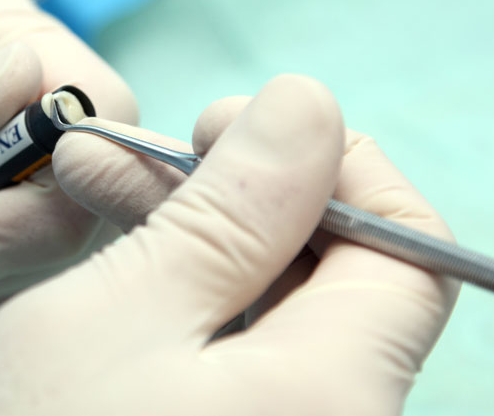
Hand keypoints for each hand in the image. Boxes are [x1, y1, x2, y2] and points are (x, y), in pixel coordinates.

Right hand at [0, 75, 458, 414]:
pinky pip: (227, 366)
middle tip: (128, 155)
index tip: (234, 124)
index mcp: (333, 403)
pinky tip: (103, 267)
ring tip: (84, 192)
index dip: (335, 169)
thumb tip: (312, 107)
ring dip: (186, 240)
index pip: (408, 257)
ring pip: (266, 317)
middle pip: (329, 282)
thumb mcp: (118, 316)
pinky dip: (172, 303)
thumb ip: (232, 212)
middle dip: (231, 197)